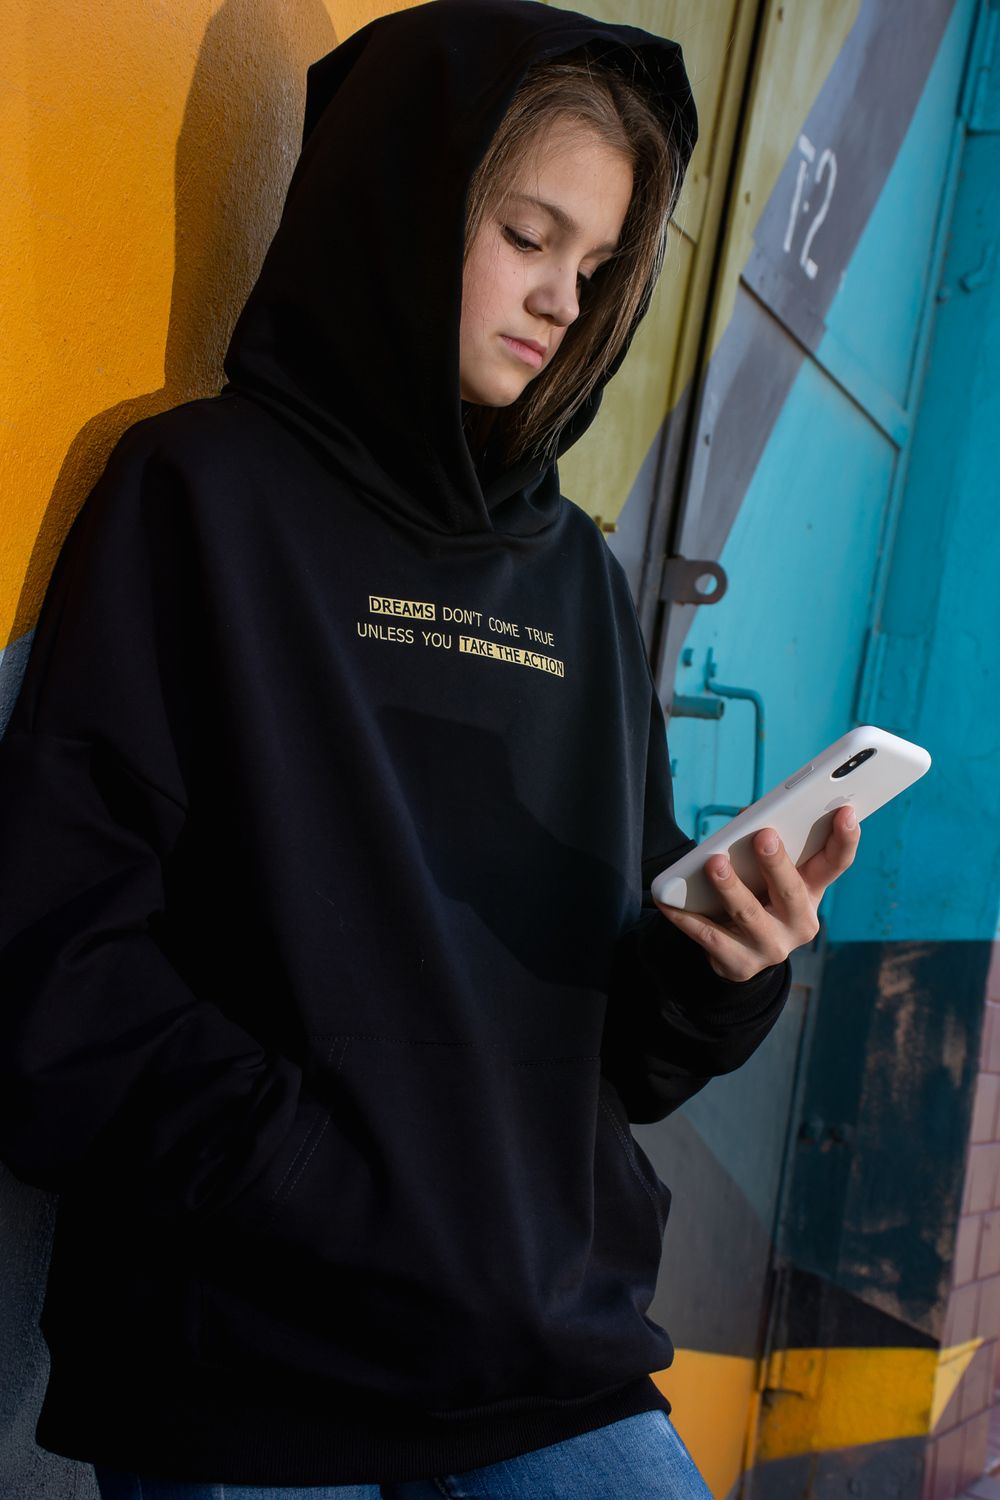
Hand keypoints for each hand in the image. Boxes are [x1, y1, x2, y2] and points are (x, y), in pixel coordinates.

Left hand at [654, 806, 860, 981]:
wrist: (740, 953)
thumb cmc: (758, 896)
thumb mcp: (770, 875)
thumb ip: (766, 846)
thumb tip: (744, 819)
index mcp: (812, 892)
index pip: (836, 864)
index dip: (845, 839)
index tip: (846, 812)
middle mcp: (799, 923)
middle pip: (791, 892)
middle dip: (777, 864)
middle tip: (764, 836)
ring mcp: (771, 947)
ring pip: (749, 915)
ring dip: (731, 888)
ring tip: (714, 864)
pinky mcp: (739, 965)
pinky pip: (710, 937)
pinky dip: (687, 918)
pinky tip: (669, 902)